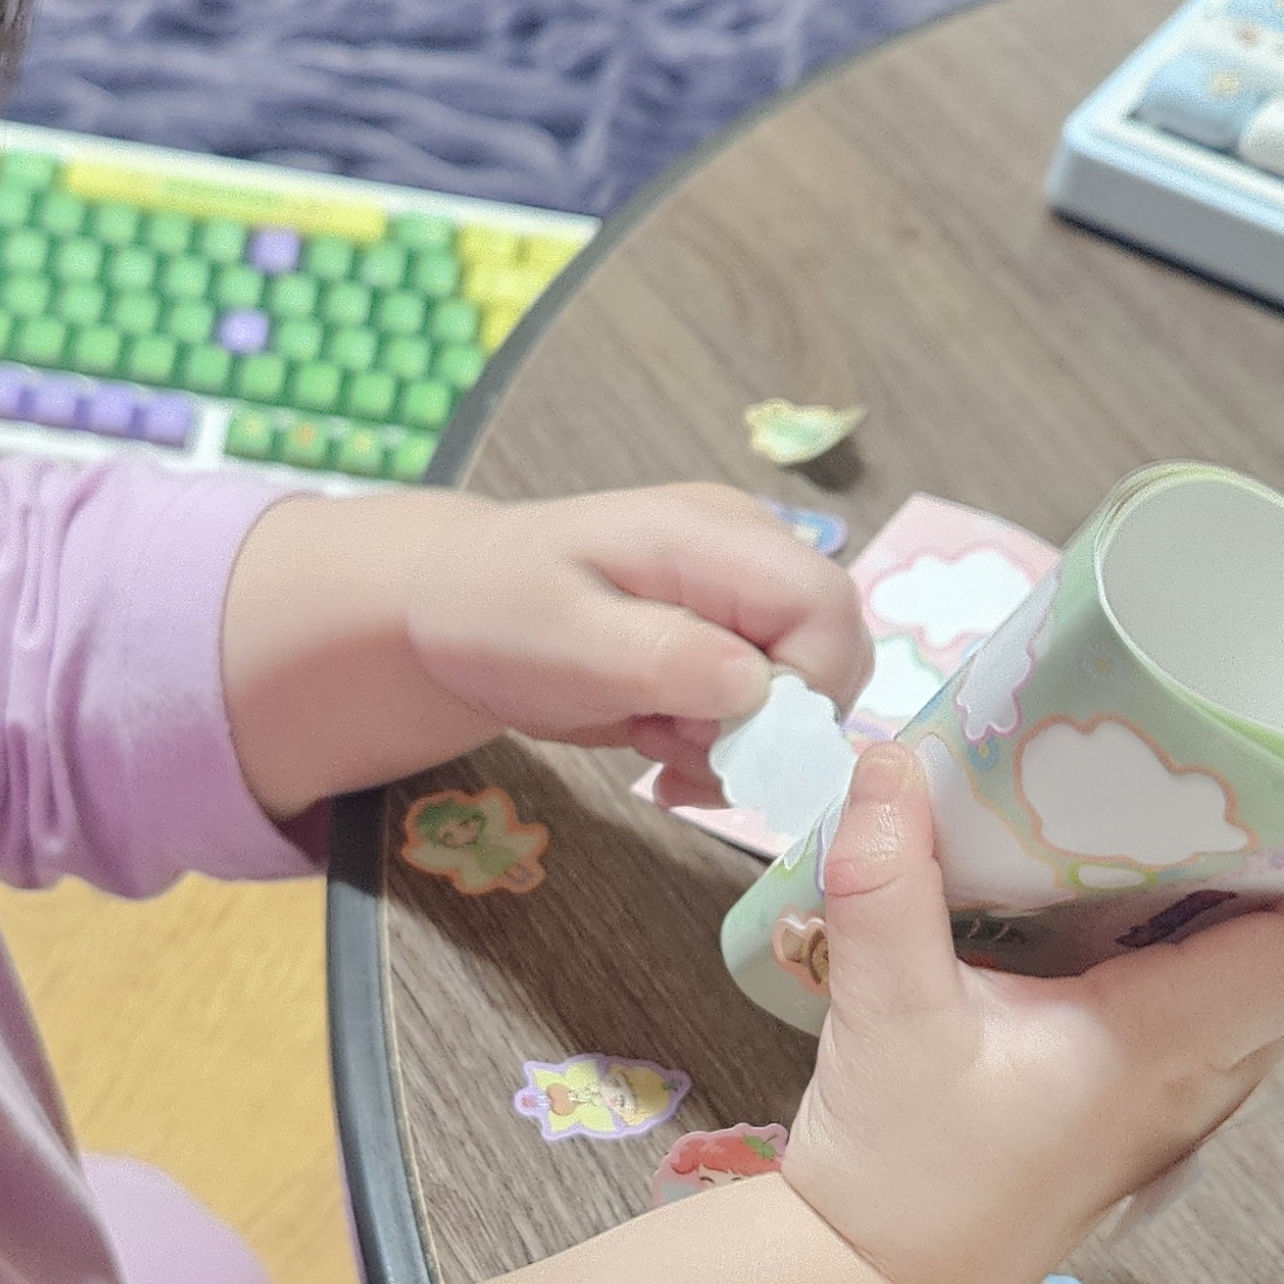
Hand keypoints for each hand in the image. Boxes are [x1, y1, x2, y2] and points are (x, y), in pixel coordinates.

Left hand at [221, 480, 871, 814]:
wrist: (450, 610)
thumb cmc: (493, 610)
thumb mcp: (563, 637)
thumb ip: (662, 656)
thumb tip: (759, 687)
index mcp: (714, 534)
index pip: (827, 606)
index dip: (804, 688)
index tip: (725, 736)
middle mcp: (748, 555)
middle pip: (833, 654)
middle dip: (772, 728)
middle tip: (676, 745)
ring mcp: (742, 598)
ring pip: (804, 693)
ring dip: (741, 745)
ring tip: (653, 739)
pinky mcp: (728, 641)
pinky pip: (767, 710)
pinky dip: (725, 749)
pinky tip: (662, 747)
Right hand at [781, 745, 1283, 1283]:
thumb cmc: (902, 1180)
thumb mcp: (885, 1017)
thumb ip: (885, 882)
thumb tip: (888, 760)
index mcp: (1161, 1047)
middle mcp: (1191, 1081)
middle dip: (1281, 854)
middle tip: (1224, 764)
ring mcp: (1168, 1106)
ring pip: (1252, 986)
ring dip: (1232, 900)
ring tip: (1173, 808)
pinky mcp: (1129, 1114)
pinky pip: (1200, 1014)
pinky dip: (1182, 944)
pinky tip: (1112, 896)